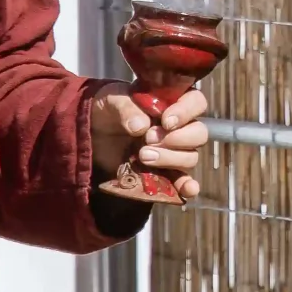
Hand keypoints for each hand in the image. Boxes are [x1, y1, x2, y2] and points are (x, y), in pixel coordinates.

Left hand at [90, 85, 206, 200]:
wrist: (93, 134)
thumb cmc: (106, 110)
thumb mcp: (110, 100)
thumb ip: (125, 108)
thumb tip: (140, 127)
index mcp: (171, 102)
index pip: (196, 102)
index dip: (186, 112)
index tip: (166, 121)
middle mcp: (178, 126)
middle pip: (199, 133)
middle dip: (177, 139)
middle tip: (148, 139)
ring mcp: (173, 151)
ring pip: (190, 157)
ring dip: (170, 159)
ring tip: (142, 156)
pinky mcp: (164, 172)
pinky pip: (183, 181)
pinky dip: (187, 186)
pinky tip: (187, 190)